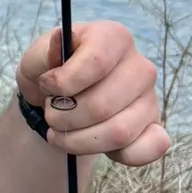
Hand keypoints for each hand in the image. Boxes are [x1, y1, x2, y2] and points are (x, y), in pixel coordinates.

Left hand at [17, 21, 169, 166]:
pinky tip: (92, 142)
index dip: (65, 82)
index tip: (46, 87)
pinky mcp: (155, 128)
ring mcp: (151, 99)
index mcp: (113, 38)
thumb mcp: (36, 58)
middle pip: (103, 104)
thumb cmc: (50, 72)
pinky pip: (148, 150)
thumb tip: (60, 41)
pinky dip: (116, 155)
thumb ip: (44, 53)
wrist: (59, 98)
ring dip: (79, 140)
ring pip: (119, 132)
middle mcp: (140, 67)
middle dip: (65, 117)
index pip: (97, 61)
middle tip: (50, 114)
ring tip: (60, 131)